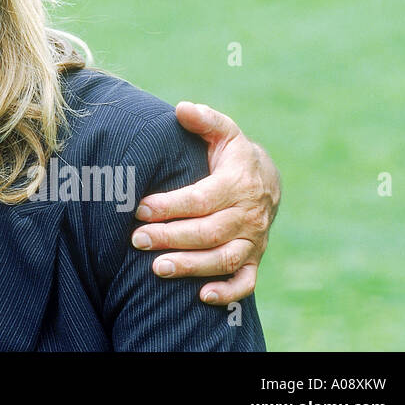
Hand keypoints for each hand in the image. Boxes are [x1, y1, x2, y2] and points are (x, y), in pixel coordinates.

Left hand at [130, 101, 280, 304]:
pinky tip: (201, 296)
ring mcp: (253, 240)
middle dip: (171, 237)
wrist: (267, 181)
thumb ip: (205, 120)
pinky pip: (246, 281)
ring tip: (156, 268)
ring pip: (224, 258)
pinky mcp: (254, 259)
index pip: (202, 198)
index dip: (171, 205)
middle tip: (137, 239)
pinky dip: (227, 292)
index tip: (140, 208)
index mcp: (237, 183)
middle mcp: (248, 215)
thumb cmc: (232, 156)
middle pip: (209, 232)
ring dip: (191, 266)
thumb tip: (182, 108)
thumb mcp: (224, 132)